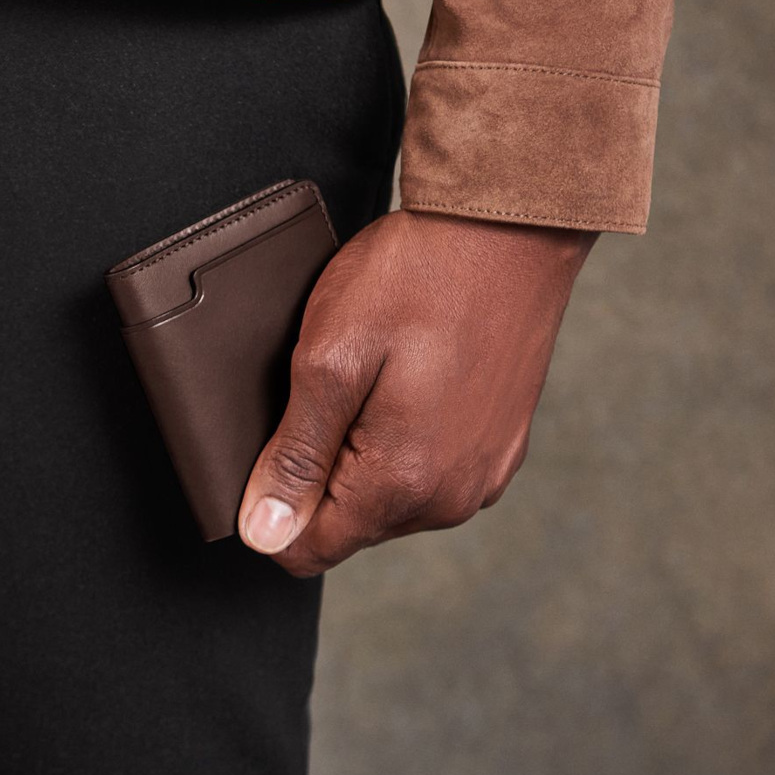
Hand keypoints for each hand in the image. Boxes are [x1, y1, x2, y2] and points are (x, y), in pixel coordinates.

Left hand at [238, 209, 594, 575]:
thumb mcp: (328, 361)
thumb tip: (264, 533)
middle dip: (319, 472)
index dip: (271, 507)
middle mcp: (451, 498)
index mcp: (402, 485)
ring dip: (361, 453)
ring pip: (386, 498)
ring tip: (373, 377)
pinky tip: (407, 378)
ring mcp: (483, 474)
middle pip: (347, 524)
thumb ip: (294, 457)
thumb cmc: (417, 278)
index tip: (273, 446)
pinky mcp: (501, 448)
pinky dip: (404, 438)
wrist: (510, 224)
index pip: (307, 550)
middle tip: (327, 391)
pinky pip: (428, 469)